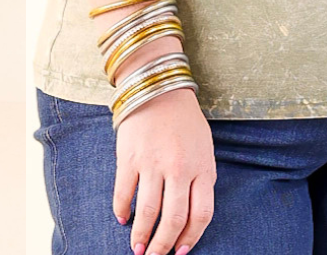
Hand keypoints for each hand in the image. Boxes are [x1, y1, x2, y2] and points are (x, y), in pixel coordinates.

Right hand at [115, 88, 215, 254]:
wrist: (157, 87)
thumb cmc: (184, 120)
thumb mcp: (204, 149)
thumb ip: (201, 180)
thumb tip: (189, 216)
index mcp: (202, 168)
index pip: (200, 216)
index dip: (191, 238)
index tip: (181, 251)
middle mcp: (179, 169)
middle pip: (173, 219)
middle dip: (163, 245)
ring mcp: (153, 162)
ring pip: (149, 211)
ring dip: (142, 235)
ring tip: (138, 248)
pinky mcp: (129, 156)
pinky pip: (124, 192)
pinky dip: (122, 210)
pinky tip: (122, 218)